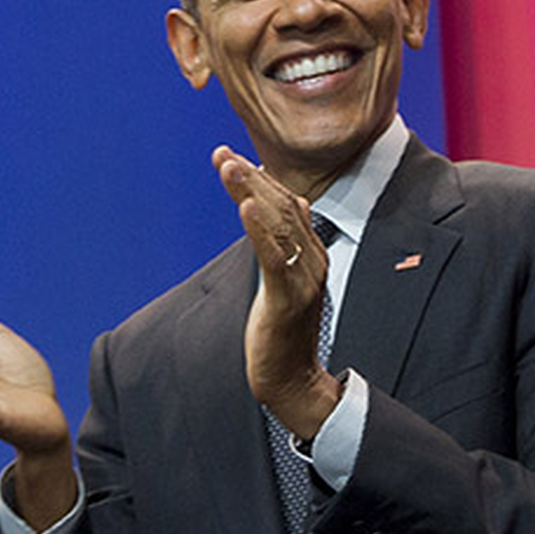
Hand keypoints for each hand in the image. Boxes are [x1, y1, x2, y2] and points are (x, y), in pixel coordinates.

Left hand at [213, 145, 341, 439]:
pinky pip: (273, 258)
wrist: (293, 380)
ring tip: (229, 166)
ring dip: (251, 192)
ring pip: (277, 225)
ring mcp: (303, 280)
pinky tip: (245, 207)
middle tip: (222, 154)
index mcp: (311, 254)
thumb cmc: (283, 330)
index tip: (230, 155)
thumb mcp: (283, 280)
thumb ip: (283, 243)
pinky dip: (259, 229)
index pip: (286, 205)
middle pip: (281, 208)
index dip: (260, 178)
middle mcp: (313, 261)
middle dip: (250, 178)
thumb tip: (286, 204)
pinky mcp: (288, 299)